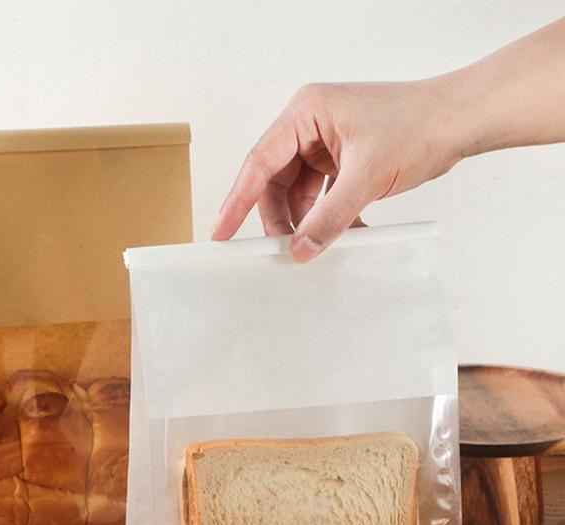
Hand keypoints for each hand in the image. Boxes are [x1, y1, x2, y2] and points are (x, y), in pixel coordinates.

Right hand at [211, 79, 462, 260]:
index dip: (237, 200)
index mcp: (307, 113)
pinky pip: (321, 196)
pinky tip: (339, 236)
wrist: (463, 120)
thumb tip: (299, 249)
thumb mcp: (366, 177)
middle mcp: (311, 125)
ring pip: (299, 194)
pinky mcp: (342, 160)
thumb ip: (328, 218)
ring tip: (315, 247)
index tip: (221, 232)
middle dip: (280, 219)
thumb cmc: (421, 124)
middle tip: (281, 251)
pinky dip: (326, 218)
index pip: (259, 162)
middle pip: (276, 182)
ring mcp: (327, 143)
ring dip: (306, 222)